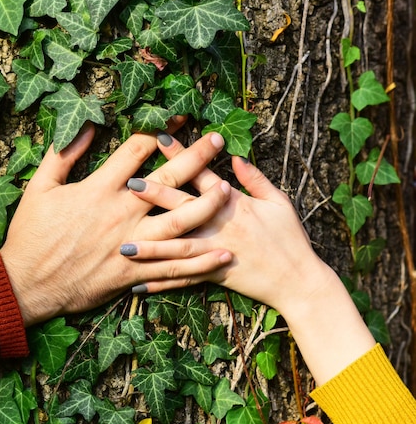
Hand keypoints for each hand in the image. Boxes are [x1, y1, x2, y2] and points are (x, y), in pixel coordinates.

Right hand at [0, 121, 232, 325]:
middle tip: (217, 140)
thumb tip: (85, 127)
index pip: (137, 151)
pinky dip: (199, 263)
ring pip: (180, 224)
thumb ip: (62, 155)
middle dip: (196, 157)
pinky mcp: (133, 274)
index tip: (178, 120)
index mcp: (99, 189)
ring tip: (229, 191)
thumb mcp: (39, 187)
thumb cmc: (31, 234)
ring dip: (207, 206)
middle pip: (168, 181)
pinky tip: (222, 254)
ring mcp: (131, 245)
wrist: (27, 283)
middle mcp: (121, 214)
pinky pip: (173, 269)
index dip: (160, 131)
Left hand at [123, 135, 328, 312]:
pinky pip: (183, 278)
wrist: (299, 281)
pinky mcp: (215, 275)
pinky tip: (138, 284)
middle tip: (128, 186)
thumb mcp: (279, 202)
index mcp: (234, 204)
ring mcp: (216, 251)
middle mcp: (221, 226)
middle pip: (183, 207)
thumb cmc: (290, 238)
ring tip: (123, 245)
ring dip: (149, 246)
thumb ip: (255, 179)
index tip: (159, 139)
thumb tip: (235, 157)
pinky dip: (161, 281)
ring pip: (178, 247)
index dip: (181, 155)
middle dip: (155, 195)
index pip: (202, 174)